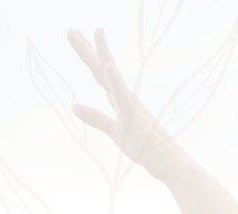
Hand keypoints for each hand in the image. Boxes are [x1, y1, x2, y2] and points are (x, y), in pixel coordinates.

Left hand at [68, 28, 189, 182]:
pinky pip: (122, 95)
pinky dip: (115, 80)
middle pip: (100, 67)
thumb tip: (73, 106)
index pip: (99, 72)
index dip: (87, 53)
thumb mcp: (113, 130)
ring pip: (110, 74)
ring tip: (93, 32)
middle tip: (70, 29)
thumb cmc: (144, 146)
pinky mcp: (134, 115)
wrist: (167, 161)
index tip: (75, 35)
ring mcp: (129, 103)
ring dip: (100, 54)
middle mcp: (124, 95)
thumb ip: (95, 117)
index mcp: (119, 99)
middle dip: (86, 47)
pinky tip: (108, 66)